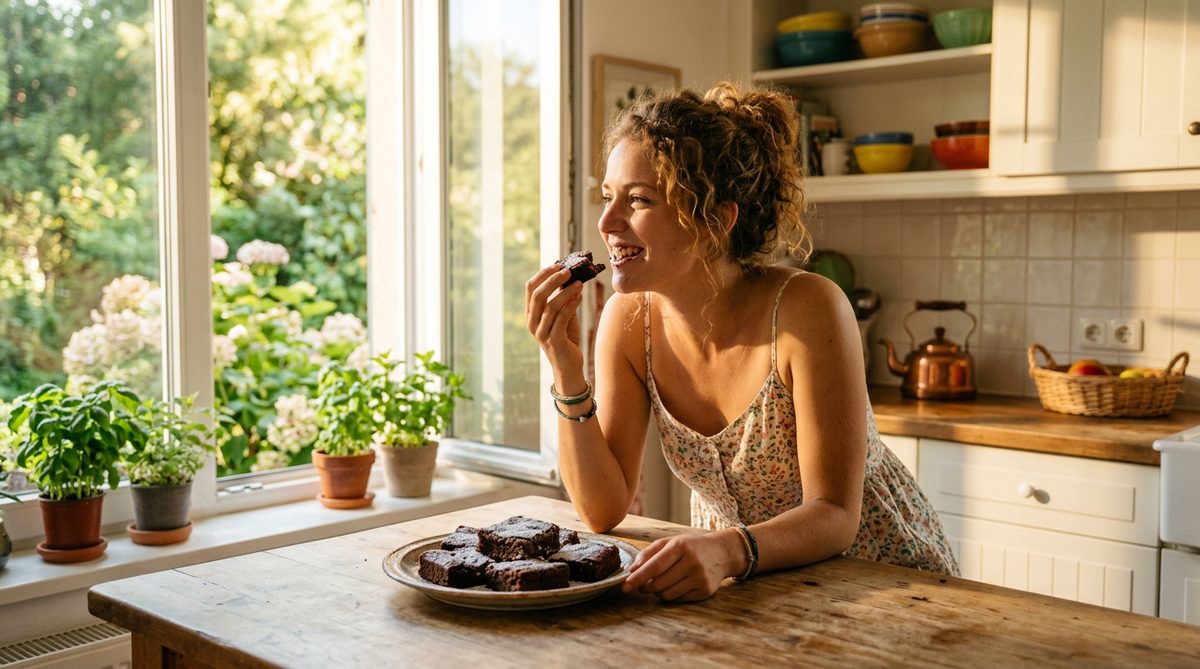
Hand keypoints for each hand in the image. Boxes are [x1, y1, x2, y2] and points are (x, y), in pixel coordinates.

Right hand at [525, 264, 583, 368]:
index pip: (530, 289)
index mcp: (531, 314)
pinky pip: (562, 318)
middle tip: (568, 271)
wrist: (569, 366)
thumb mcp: (563, 315)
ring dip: (566, 292)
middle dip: (553, 280)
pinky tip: (580, 297)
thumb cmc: (566, 338)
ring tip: (579, 284)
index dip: (542, 274)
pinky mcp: (554, 341)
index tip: (557, 264)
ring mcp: (541, 333)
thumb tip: (568, 276)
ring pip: (551, 306)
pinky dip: (571, 305)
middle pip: (538, 295)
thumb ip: (562, 298)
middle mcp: (532, 323)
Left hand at [621, 530, 743, 601]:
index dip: (638, 577)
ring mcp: (700, 577)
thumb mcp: (670, 542)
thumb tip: (632, 570)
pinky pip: (679, 599)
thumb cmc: (690, 546)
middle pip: (658, 583)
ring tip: (660, 583)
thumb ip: (649, 553)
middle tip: (642, 584)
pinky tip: (674, 585)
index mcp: (680, 546)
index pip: (654, 566)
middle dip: (645, 586)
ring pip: (667, 594)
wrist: (721, 552)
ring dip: (657, 592)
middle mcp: (691, 562)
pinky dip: (671, 595)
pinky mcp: (705, 590)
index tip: (625, 586)